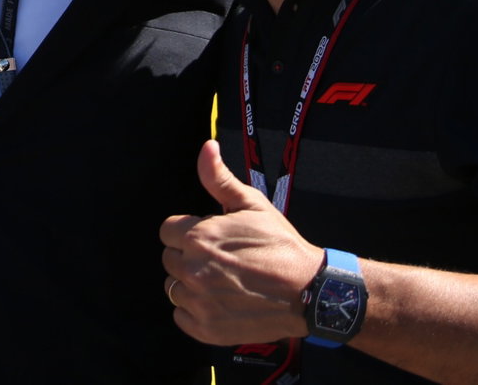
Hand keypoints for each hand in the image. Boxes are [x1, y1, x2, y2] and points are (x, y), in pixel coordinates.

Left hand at [158, 140, 323, 344]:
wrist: (309, 291)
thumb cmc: (280, 245)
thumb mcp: (252, 204)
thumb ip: (219, 178)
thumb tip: (207, 147)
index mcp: (198, 236)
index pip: (167, 232)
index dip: (187, 232)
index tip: (209, 238)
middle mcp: (193, 270)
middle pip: (169, 260)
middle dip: (188, 256)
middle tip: (219, 260)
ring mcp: (198, 302)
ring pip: (174, 288)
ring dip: (191, 284)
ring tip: (222, 281)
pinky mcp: (206, 329)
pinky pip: (181, 317)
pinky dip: (195, 312)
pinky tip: (220, 302)